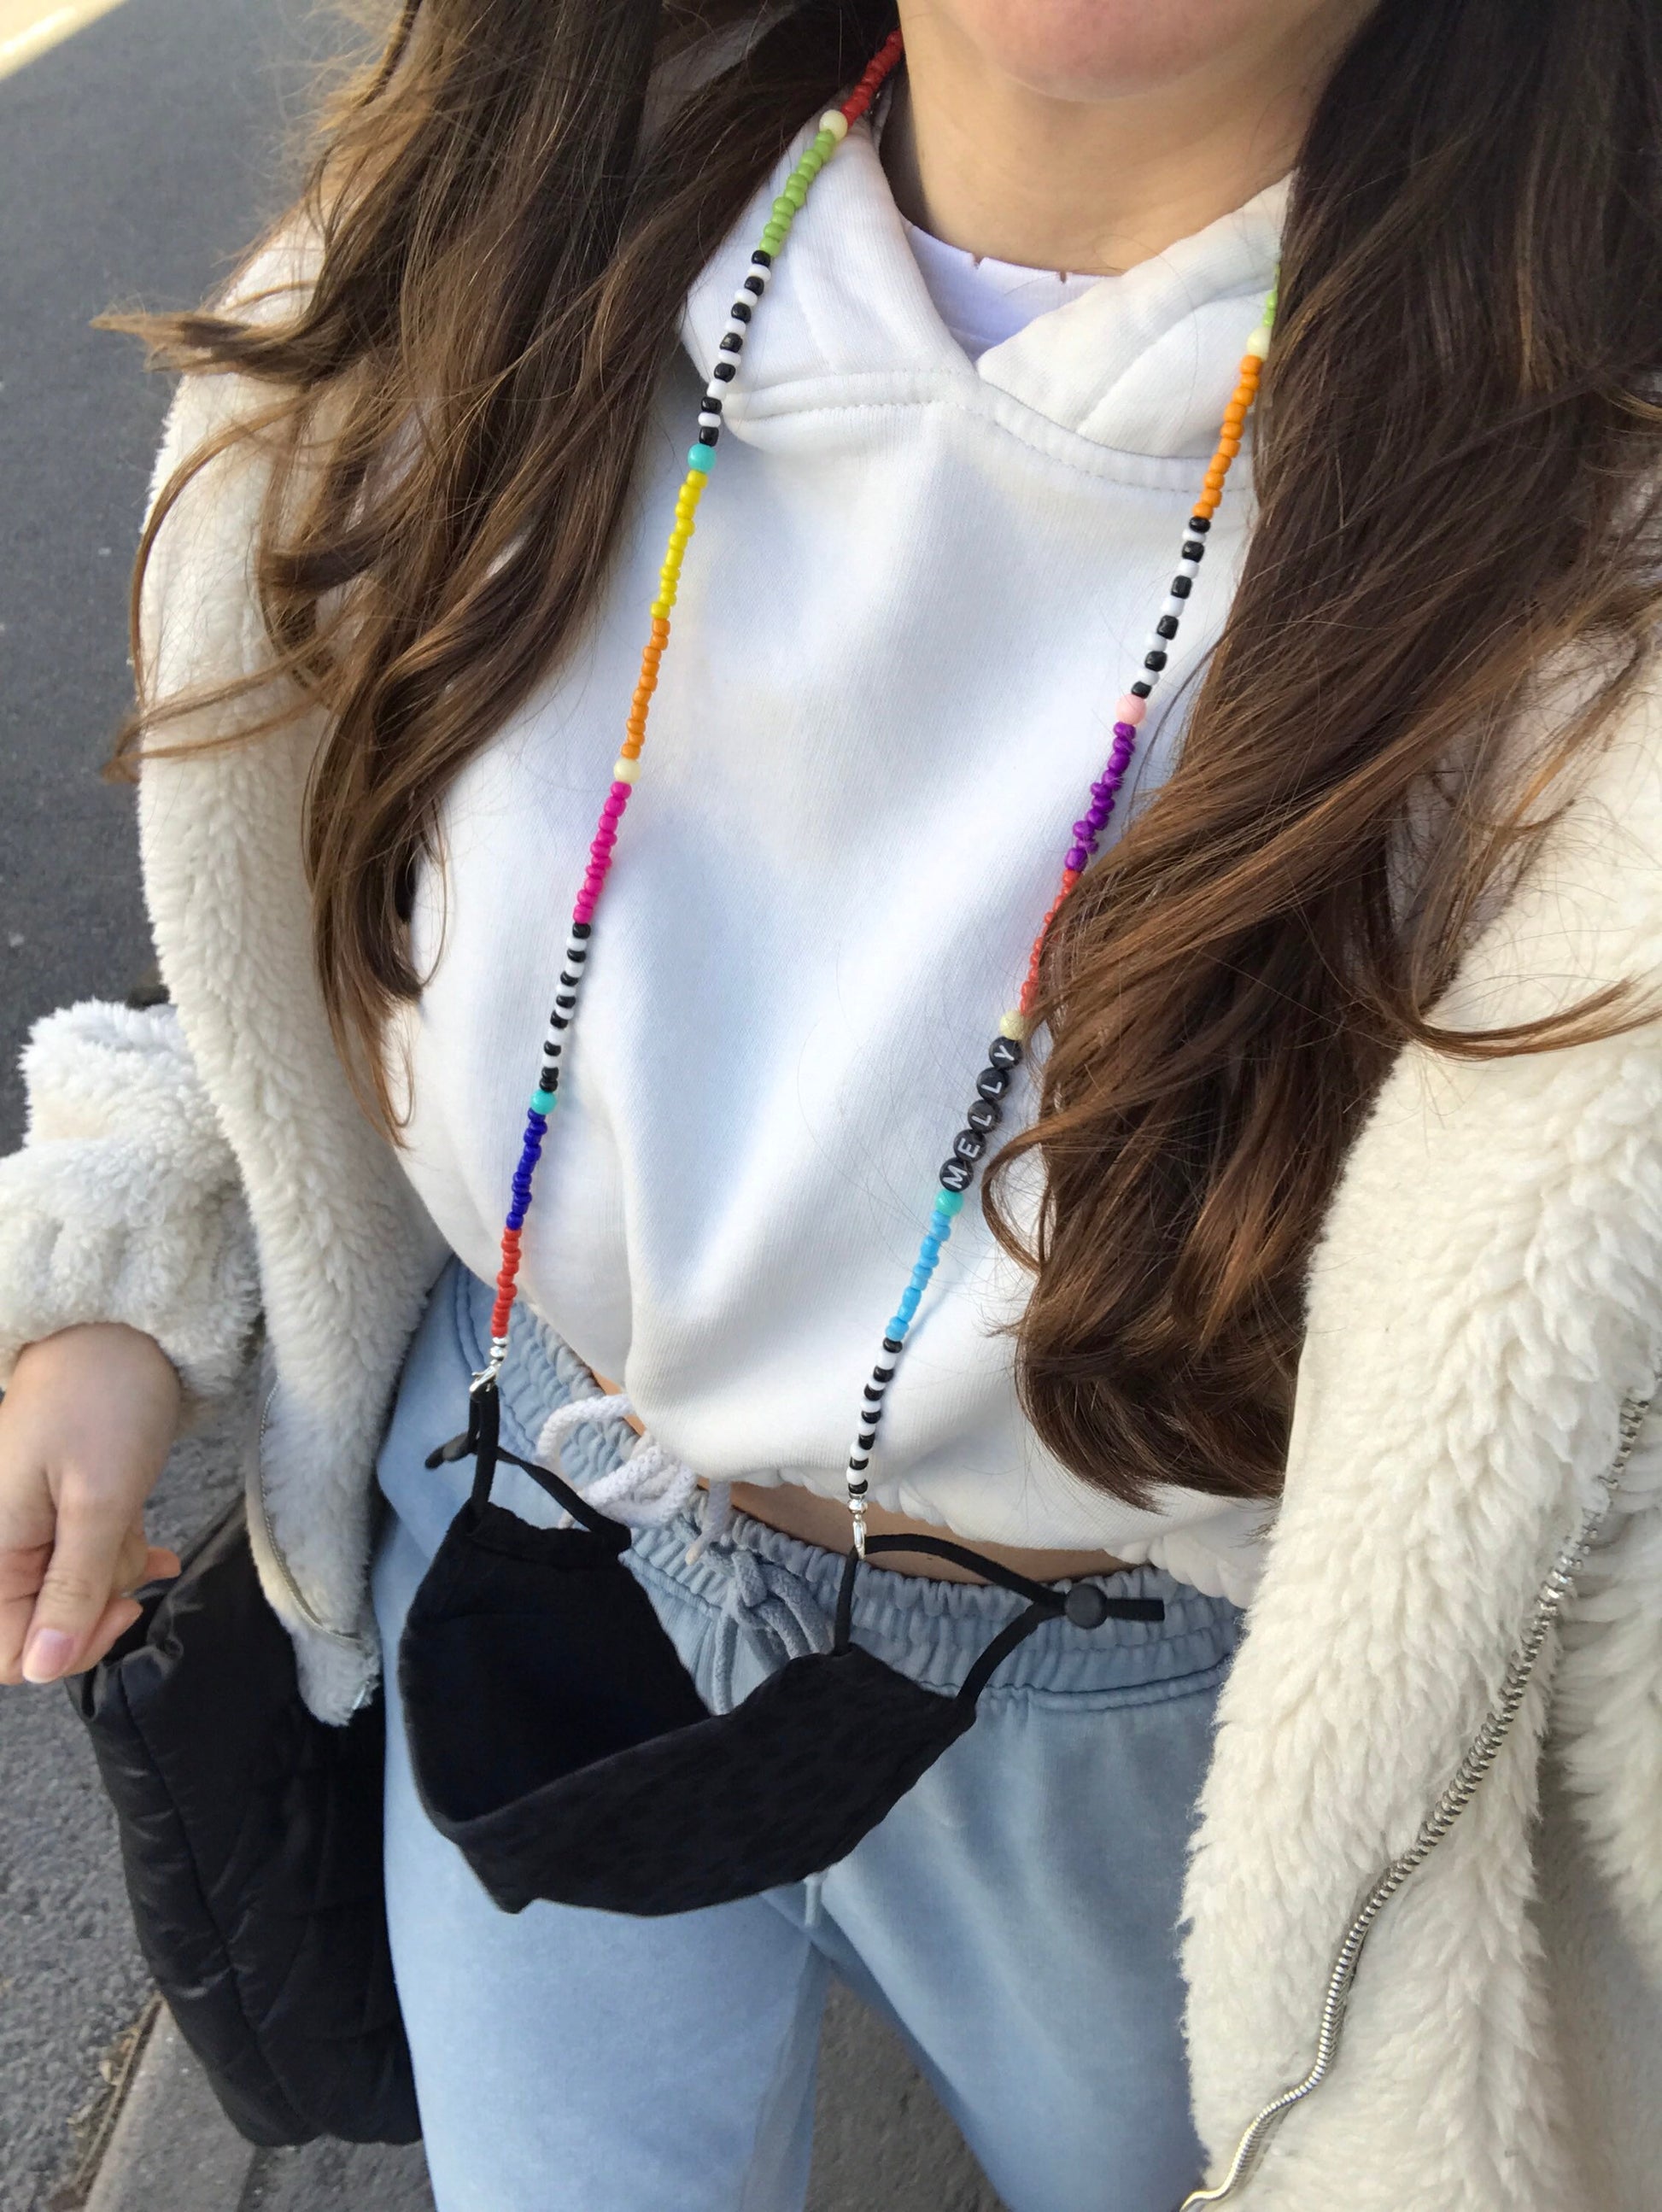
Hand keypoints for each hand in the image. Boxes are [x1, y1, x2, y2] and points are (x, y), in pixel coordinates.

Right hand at [0, 1324, 182, 1685]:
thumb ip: (74, 1587)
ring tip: (137, 1530)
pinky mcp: (60, 1511)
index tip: (119, 1610)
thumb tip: (44, 1667)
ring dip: (116, 1574)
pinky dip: (121, 1557)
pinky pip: (88, 1563)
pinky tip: (154, 1549)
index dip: (68, 1650)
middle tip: (132, 1564)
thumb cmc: (105, 1399)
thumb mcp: (100, 1501)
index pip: (8, 1653)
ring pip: (75, 1596)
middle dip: (98, 1605)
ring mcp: (29, 1527)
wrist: (119, 1327)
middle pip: (45, 1626)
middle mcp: (0, 1543)